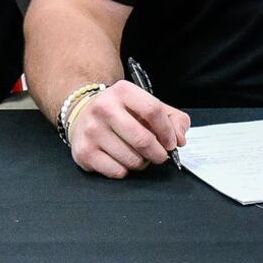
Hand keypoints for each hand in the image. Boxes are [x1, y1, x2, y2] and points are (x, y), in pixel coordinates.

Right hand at [70, 80, 189, 177]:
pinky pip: (117, 171)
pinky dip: (125, 170)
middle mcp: (103, 108)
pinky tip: (121, 159)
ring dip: (142, 163)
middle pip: (143, 139)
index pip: (153, 111)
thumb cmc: (123, 113)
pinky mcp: (84, 152)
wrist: (82, 115)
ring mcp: (92, 131)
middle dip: (158, 153)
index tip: (172, 143)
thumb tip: (179, 139)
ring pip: (132, 160)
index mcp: (123, 91)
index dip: (167, 131)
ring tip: (137, 154)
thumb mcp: (147, 106)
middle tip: (159, 155)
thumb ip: (173, 119)